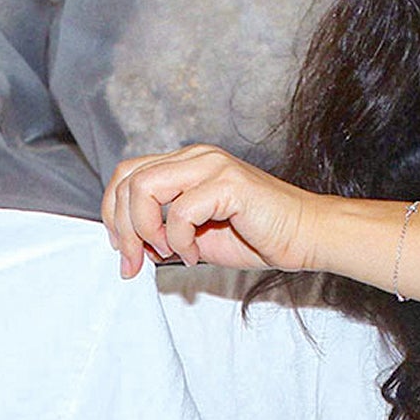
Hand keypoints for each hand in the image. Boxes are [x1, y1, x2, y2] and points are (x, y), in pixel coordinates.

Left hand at [100, 144, 320, 278]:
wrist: (305, 236)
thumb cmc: (258, 236)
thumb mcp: (196, 237)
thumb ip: (163, 232)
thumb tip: (130, 246)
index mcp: (186, 164)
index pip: (127, 175)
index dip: (114, 215)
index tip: (124, 252)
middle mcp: (195, 157)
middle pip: (128, 179)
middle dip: (122, 228)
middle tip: (135, 262)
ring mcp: (211, 165)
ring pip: (144, 187)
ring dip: (145, 230)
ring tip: (167, 253)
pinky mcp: (228, 183)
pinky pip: (180, 210)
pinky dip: (179, 240)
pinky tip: (194, 255)